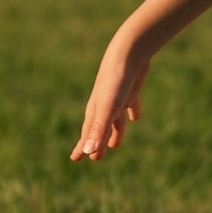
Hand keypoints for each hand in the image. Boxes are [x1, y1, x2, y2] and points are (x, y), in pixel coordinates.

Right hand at [71, 32, 148, 160]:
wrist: (128, 54)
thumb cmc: (115, 82)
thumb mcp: (107, 109)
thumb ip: (98, 130)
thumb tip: (88, 152)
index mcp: (96, 112)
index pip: (86, 135)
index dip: (82, 148)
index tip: (75, 158)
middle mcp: (104, 106)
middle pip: (99, 130)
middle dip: (97, 144)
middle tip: (95, 158)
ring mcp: (118, 98)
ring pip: (114, 121)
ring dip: (114, 132)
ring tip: (114, 144)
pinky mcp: (131, 91)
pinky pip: (131, 105)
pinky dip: (132, 112)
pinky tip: (135, 117)